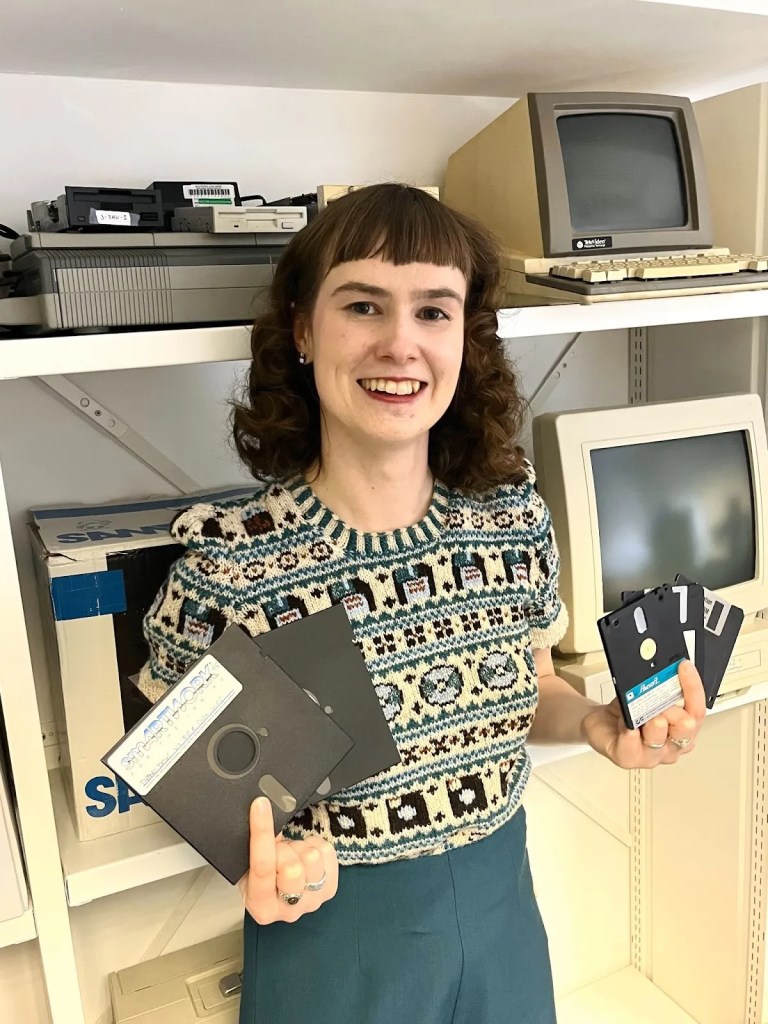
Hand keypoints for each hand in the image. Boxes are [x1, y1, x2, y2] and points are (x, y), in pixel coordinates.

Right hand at [238, 797, 338, 923]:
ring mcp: (312, 902)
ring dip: (300, 847)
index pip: (261, 866)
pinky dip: (315, 845)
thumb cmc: (263, 877)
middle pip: (291, 867)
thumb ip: (254, 846)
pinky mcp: (330, 890)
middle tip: (279, 849)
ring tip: (292, 853)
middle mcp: (287, 911)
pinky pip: (327, 852)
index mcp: (260, 906)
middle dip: (284, 848)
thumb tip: (262, 809)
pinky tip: (305, 853)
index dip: (261, 831)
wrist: (280, 890)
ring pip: (312, 858)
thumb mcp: (247, 866)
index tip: (260, 805)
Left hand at [582, 659, 705, 768]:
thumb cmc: (627, 715)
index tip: (684, 667)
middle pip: (685, 728)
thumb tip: (666, 672)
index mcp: (682, 733)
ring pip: (658, 736)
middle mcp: (670, 747)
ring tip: (637, 712)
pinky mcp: (627, 758)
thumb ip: (661, 690)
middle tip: (657, 698)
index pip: (698, 711)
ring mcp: (651, 756)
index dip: (693, 688)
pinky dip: (628, 730)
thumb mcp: (648, 698)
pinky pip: (631, 745)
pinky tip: (626, 723)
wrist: (601, 725)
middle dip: (672, 708)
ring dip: (647, 718)